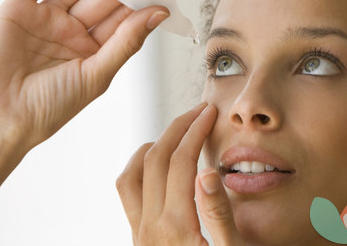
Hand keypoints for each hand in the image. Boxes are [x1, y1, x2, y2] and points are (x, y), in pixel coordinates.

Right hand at [0, 0, 173, 217]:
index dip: (148, 2)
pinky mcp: (22, 7)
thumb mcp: (97, 74)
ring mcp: (49, 18)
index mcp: (95, 51)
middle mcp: (74, 32)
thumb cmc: (50, 106)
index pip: (127, 20)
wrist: (1, 117)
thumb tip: (158, 13)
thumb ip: (126, 42)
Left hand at [116, 103, 244, 244]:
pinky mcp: (137, 235)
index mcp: (176, 227)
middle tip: (198, 113)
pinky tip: (159, 164)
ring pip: (132, 173)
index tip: (208, 114)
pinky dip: (140, 166)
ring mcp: (139, 231)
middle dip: (178, 128)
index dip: (196, 131)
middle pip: (154, 159)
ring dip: (154, 145)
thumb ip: (218, 215)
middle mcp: (151, 226)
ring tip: (177, 133)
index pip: (181, 162)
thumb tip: (207, 173)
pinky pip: (127, 191)